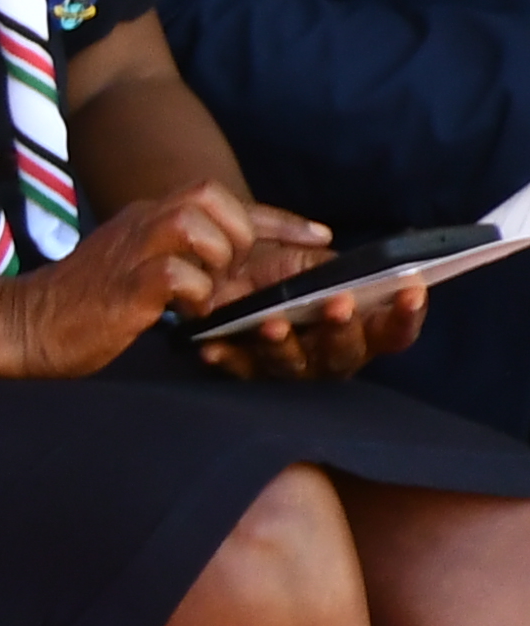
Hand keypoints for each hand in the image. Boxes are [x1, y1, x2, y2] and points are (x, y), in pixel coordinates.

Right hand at [4, 184, 281, 380]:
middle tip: (234, 274)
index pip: (222, 200)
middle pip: (210, 194)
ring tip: (207, 293)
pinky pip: (178, 272)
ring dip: (217, 259)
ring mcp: (131, 250)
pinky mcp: (125, 285)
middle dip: (241, 233)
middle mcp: (140, 222)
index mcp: (145, 218)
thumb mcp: (134, 274)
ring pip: (198, 223)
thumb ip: (175, 264)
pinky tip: (185, 314)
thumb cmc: (80, 309)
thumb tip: (230, 279)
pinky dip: (194, 293)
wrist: (21, 327)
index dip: (277, 219)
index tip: (320, 236)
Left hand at [180, 203, 427, 386]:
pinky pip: (240, 369)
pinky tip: (213, 347)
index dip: (406, 315)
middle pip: (346, 353)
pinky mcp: (250, 369)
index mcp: (361, 328)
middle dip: (342, 329)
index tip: (412, 290)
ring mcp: (293, 366)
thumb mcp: (311, 261)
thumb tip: (349, 256)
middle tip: (338, 303)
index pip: (395, 331)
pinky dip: (228, 356)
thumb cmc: (283, 269)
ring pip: (294, 365)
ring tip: (272, 323)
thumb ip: (334, 267)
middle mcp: (332, 354)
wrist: (231, 273)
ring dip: (283, 345)